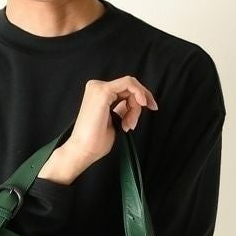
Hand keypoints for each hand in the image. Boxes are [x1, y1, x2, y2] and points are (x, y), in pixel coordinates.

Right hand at [38, 76, 158, 184]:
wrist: (83, 151)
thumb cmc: (94, 143)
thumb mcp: (115, 122)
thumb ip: (122, 109)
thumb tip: (133, 104)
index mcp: (97, 96)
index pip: (124, 89)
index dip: (141, 97)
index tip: (152, 107)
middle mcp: (96, 89)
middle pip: (128, 87)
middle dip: (138, 104)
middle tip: (133, 123)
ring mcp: (98, 88)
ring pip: (130, 86)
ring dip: (136, 105)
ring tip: (129, 124)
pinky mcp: (103, 91)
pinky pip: (129, 83)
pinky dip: (138, 93)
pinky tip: (141, 104)